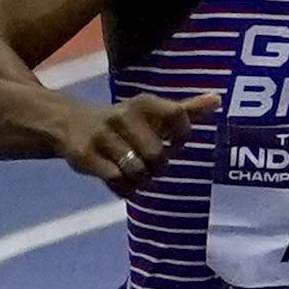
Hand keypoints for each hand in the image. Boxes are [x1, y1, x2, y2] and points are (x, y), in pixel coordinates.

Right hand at [61, 91, 215, 196]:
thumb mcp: (154, 112)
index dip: (182, 135)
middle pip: (156, 153)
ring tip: (140, 177)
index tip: (175, 144)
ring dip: (144, 180)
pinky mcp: (86, 156)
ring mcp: (102, 136)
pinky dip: (127, 189)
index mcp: (144, 103)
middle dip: (159, 166)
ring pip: (137, 170)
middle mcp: (122, 116)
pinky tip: (126, 185)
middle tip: (154, 166)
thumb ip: (186, 110)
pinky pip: (117, 181)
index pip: (177, 115)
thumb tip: (218, 99)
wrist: (70, 123)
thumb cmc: (127, 122)